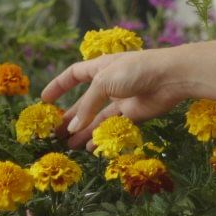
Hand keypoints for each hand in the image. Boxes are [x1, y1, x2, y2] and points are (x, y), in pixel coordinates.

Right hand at [41, 48, 188, 149]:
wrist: (171, 78)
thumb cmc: (136, 70)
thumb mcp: (104, 82)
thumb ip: (87, 106)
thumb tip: (73, 128)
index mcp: (100, 68)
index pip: (74, 75)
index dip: (59, 86)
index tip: (44, 100)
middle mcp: (109, 84)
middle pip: (84, 102)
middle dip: (70, 117)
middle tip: (55, 133)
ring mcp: (121, 100)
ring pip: (96, 118)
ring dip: (82, 131)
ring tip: (68, 145)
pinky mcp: (132, 114)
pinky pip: (111, 127)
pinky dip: (100, 137)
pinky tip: (89, 147)